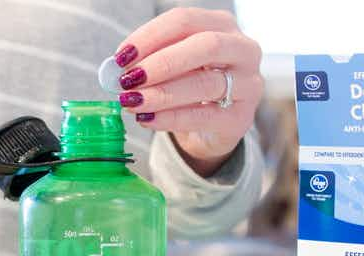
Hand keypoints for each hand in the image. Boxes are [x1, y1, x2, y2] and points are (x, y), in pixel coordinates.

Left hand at [113, 7, 263, 176]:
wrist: (213, 127)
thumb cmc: (191, 87)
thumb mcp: (174, 67)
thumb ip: (150, 62)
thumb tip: (115, 69)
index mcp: (223, 26)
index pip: (185, 20)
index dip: (151, 36)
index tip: (122, 56)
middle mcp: (243, 50)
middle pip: (205, 46)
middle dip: (162, 62)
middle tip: (130, 78)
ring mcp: (248, 85)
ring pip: (205, 83)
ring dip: (163, 93)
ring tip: (132, 102)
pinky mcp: (240, 118)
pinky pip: (203, 115)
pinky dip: (171, 118)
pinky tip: (147, 119)